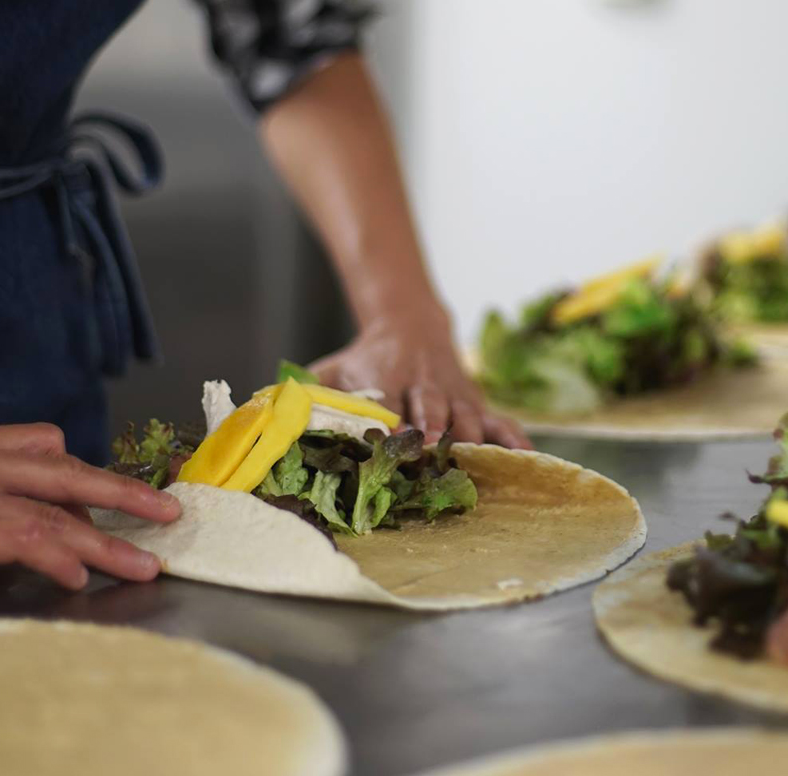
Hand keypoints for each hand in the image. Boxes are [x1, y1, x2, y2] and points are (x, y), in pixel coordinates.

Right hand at [0, 424, 180, 589]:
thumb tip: (54, 527)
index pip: (44, 443)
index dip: (85, 474)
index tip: (112, 504)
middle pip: (65, 472)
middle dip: (124, 494)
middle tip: (168, 513)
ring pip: (51, 514)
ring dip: (105, 542)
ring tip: (141, 567)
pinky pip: (18, 540)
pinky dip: (55, 558)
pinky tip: (78, 576)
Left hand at [311, 316, 531, 449]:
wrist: (412, 324)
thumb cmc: (366, 359)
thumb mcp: (331, 368)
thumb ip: (303, 393)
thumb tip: (262, 417)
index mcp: (385, 374)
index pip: (386, 399)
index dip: (388, 422)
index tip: (388, 443)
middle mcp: (423, 383)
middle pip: (431, 406)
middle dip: (432, 428)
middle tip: (431, 450)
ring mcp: (455, 393)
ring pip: (467, 414)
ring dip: (470, 437)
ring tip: (475, 463)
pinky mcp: (477, 402)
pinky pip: (500, 420)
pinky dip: (513, 440)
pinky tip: (525, 460)